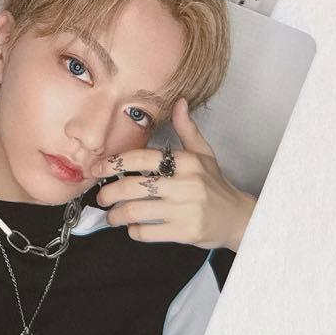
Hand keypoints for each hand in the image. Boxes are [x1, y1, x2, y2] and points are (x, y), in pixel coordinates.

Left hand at [94, 99, 256, 251]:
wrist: (239, 219)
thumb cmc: (215, 185)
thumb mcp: (203, 154)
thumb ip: (187, 129)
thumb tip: (180, 102)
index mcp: (186, 162)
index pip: (140, 158)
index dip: (113, 163)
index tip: (96, 168)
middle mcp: (185, 184)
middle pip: (132, 187)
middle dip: (108, 193)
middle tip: (101, 197)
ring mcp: (185, 210)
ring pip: (135, 211)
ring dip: (116, 215)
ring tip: (112, 216)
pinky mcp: (185, 233)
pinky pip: (147, 232)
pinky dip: (133, 231)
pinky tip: (132, 227)